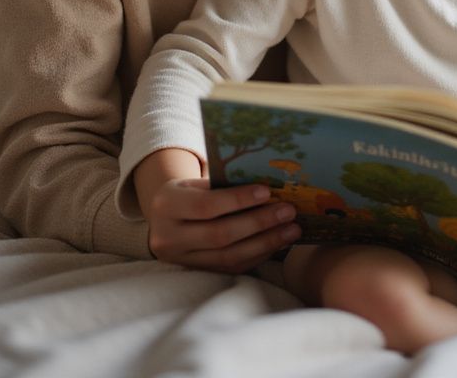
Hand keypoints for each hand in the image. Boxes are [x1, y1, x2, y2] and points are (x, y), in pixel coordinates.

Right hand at [135, 148, 299, 270]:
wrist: (164, 220)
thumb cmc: (188, 192)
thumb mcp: (195, 182)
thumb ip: (223, 184)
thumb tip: (270, 184)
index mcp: (166, 205)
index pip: (205, 205)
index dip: (238, 200)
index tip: (267, 192)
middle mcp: (168, 237)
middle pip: (220, 235)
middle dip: (258, 223)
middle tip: (288, 211)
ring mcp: (182, 260)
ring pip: (229, 257)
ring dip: (265, 243)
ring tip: (292, 229)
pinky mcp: (198, 273)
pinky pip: (232, 268)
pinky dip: (258, 254)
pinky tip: (278, 242)